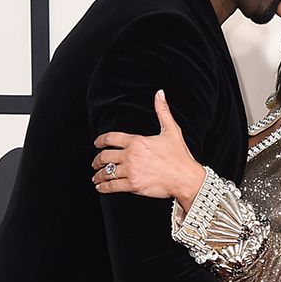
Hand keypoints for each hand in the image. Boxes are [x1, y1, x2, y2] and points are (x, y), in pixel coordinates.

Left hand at [93, 90, 206, 209]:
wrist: (185, 178)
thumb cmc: (180, 157)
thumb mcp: (171, 130)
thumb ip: (162, 111)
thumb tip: (159, 94)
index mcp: (137, 141)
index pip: (111, 138)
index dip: (100, 140)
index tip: (97, 143)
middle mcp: (131, 155)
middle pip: (105, 156)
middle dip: (97, 160)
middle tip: (95, 163)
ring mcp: (131, 171)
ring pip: (107, 172)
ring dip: (98, 175)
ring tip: (96, 177)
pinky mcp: (133, 185)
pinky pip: (112, 186)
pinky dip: (104, 187)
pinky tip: (100, 187)